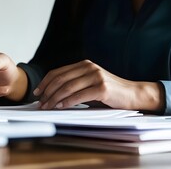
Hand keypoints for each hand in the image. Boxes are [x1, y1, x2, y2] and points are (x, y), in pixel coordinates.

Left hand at [34, 60, 163, 111]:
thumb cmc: (109, 92)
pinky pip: (79, 96)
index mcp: (84, 65)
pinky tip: (60, 107)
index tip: (37, 92)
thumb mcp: (90, 83)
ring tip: (47, 107)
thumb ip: (74, 84)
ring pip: (67, 87)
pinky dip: (67, 102)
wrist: (133, 94)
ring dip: (54, 99)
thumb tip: (51, 95)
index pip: (57, 72)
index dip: (45, 83)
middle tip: (40, 103)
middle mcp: (89, 67)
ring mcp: (96, 76)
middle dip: (47, 92)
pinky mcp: (102, 88)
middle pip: (60, 79)